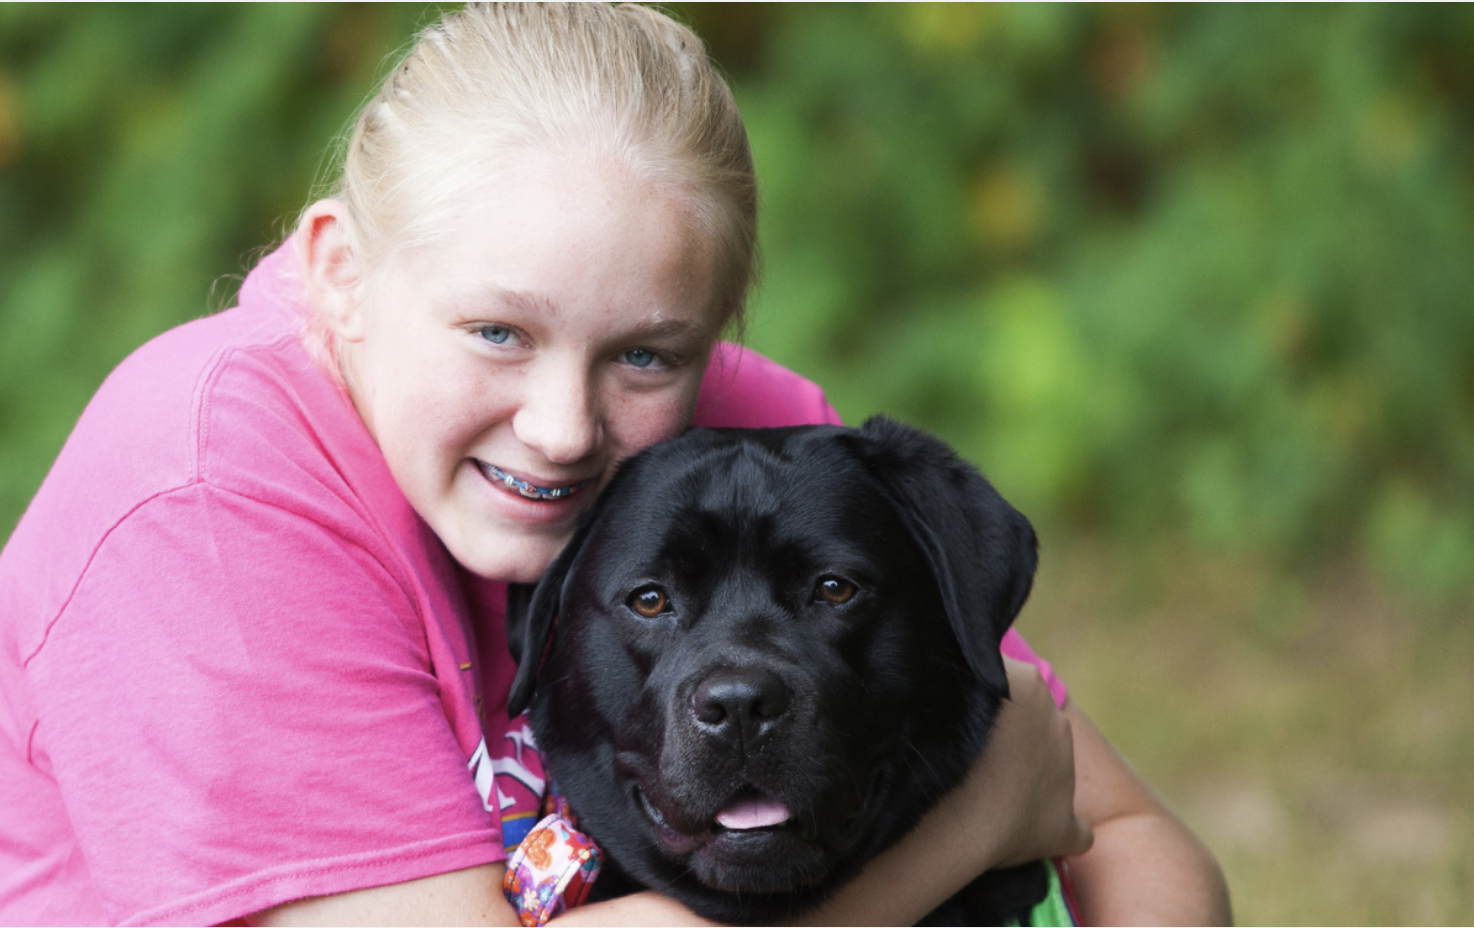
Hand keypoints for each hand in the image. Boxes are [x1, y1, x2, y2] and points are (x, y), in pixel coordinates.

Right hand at [796, 656, 1090, 925]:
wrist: (946, 799)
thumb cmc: (932, 730)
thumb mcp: (944, 677)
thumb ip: (958, 669)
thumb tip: (941, 660)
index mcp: (1030, 683)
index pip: (1008, 685)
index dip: (981, 704)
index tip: (954, 718)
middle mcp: (1056, 721)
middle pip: (1030, 726)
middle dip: (1005, 739)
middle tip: (963, 756)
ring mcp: (1064, 774)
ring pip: (1046, 771)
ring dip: (1020, 780)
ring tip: (976, 795)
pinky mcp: (1062, 825)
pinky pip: (1071, 829)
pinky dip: (1053, 831)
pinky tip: (1027, 835)